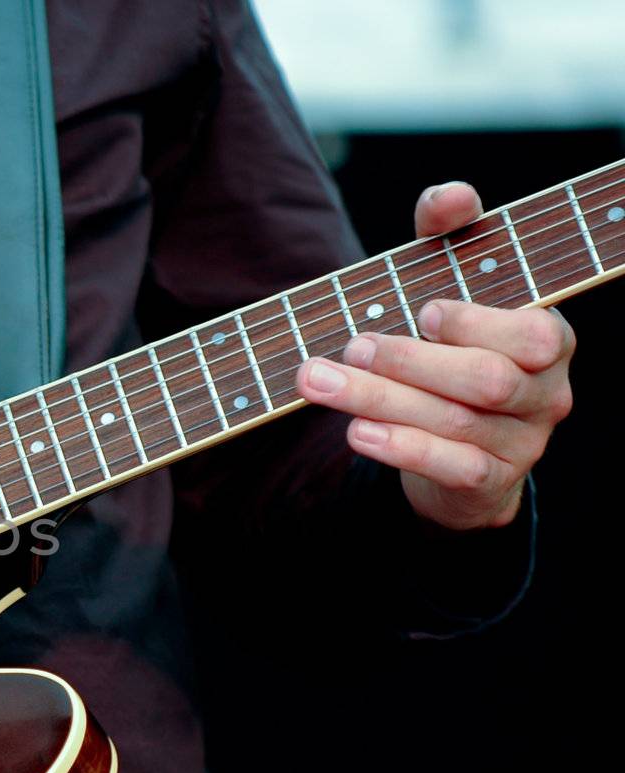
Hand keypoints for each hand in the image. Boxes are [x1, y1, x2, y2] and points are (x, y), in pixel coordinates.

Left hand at [295, 181, 574, 529]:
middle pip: (487, 381)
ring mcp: (521, 443)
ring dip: (382, 400)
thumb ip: (450, 235)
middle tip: (351, 346)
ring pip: (457, 424)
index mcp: (547, 340)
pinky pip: (452, 469)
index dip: (479, 323)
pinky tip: (356, 432)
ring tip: (321, 381)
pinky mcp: (489, 482)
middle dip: (412, 362)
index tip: (423, 310)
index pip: (533, 333)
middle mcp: (545, 392)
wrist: (455, 444)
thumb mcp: (450, 286)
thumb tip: (450, 194)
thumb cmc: (452, 347)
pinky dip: (400, 449)